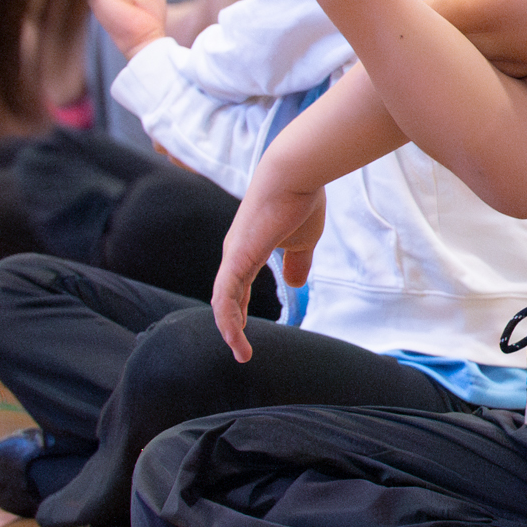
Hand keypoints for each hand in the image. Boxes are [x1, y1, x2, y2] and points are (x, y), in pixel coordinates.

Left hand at [211, 169, 326, 361]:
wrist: (294, 175)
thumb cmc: (300, 202)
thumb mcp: (303, 241)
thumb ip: (297, 263)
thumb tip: (295, 284)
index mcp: (248, 249)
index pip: (237, 287)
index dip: (240, 310)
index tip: (244, 332)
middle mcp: (235, 252)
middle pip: (226, 296)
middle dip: (232, 325)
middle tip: (241, 350)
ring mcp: (233, 255)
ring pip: (223, 300)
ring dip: (230, 328)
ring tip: (240, 351)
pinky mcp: (237, 257)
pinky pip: (225, 295)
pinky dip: (227, 317)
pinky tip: (234, 334)